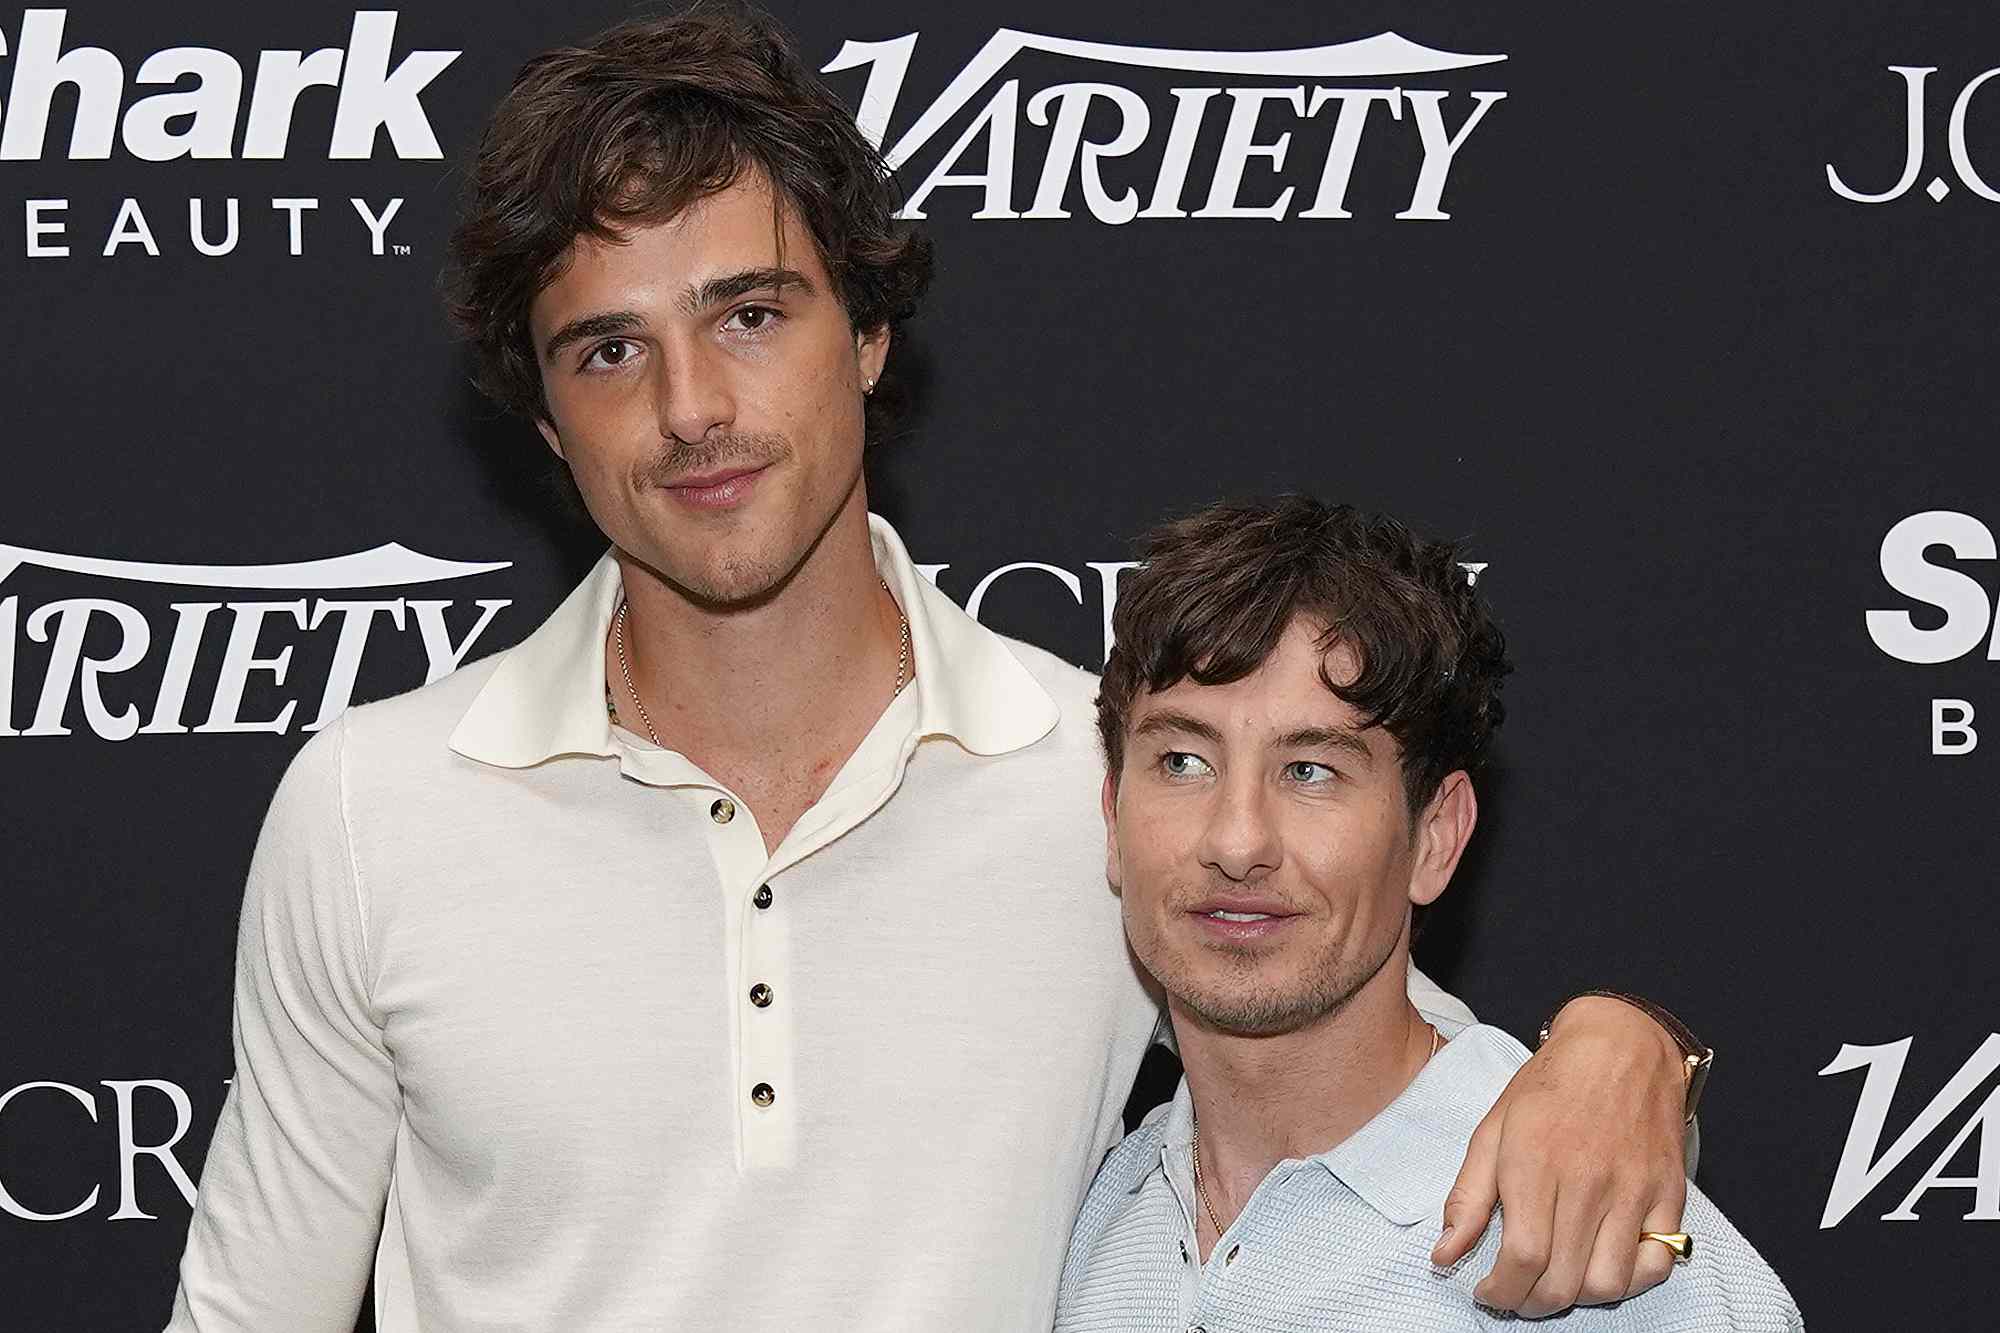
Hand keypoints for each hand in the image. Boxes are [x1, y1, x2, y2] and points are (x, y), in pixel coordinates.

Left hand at [1430, 996, 1688, 1314]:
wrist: (1620, 1045)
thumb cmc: (1549, 1085)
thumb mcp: (1492, 1129)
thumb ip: (1467, 1196)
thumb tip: (1444, 1255)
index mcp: (1535, 1163)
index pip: (1522, 1258)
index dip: (1500, 1291)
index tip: (1486, 1293)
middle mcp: (1588, 1181)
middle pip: (1562, 1282)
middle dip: (1529, 1304)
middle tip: (1514, 1294)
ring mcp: (1634, 1191)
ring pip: (1608, 1285)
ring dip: (1575, 1299)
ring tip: (1553, 1282)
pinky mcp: (1669, 1195)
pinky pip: (1654, 1265)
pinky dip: (1628, 1283)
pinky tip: (1599, 1268)